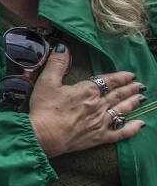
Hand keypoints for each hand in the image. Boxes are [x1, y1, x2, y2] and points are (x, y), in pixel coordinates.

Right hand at [28, 46, 144, 157]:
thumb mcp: (47, 81)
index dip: (120, 77)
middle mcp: (98, 105)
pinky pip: (120, 132)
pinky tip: (140, 125)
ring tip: (141, 98)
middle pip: (118, 95)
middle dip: (130, 89)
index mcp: (87, 90)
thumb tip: (63, 48)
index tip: (130, 74)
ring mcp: (100, 122)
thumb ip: (57, 63)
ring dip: (132, 103)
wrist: (44, 135)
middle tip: (140, 85)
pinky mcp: (99, 137)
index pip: (108, 81)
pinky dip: (131, 128)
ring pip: (121, 110)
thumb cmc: (45, 108)